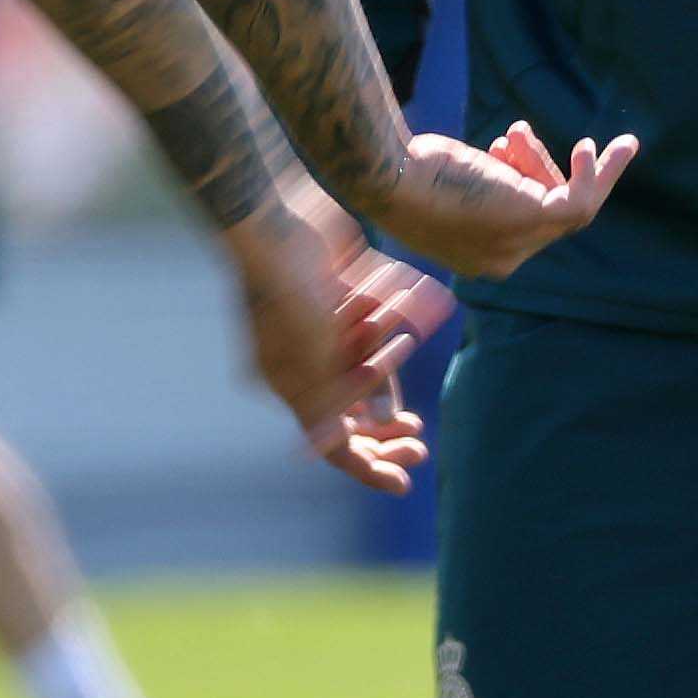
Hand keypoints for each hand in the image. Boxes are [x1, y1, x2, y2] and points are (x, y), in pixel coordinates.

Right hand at [225, 181, 449, 489]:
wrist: (278, 215)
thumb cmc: (288, 287)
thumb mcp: (310, 353)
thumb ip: (328, 399)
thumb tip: (348, 444)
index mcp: (287, 385)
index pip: (328, 443)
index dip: (366, 467)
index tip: (404, 482)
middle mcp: (302, 363)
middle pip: (349, 415)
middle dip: (384, 434)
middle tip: (419, 444)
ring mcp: (321, 330)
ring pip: (364, 372)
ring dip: (387, 379)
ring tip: (409, 381)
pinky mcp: (341, 298)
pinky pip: (373, 330)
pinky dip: (391, 334)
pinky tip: (412, 326)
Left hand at [367, 119, 634, 282]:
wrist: (392, 178)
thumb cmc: (406, 175)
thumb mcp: (449, 182)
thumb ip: (480, 182)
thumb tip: (499, 158)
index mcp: (480, 256)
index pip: (523, 223)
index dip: (524, 181)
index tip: (510, 145)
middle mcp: (502, 259)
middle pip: (544, 209)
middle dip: (533, 168)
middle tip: (511, 133)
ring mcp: (520, 245)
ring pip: (570, 206)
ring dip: (574, 168)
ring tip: (534, 135)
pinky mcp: (535, 220)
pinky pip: (582, 201)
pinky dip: (598, 174)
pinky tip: (594, 148)